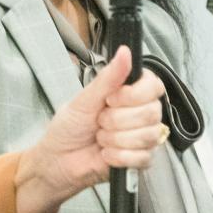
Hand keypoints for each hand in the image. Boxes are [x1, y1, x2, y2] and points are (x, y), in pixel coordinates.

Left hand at [15, 46, 166, 212]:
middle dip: (118, 120)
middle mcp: (142, 113)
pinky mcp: (140, 160)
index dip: (134, 95)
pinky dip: (118, 157)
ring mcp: (143, 137)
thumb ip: (108, 77)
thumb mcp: (85, 99)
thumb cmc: (69, 127)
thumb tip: (125, 51)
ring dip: (116, 139)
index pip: (154, 86)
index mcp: (131, 93)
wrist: (58, 160)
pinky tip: (105, 154)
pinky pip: (142, 157)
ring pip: (147, 136)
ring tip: (100, 138)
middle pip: (152, 112)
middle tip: (100, 122)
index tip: (111, 99)